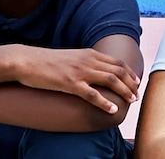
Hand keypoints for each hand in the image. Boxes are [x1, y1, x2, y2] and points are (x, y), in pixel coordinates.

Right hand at [8, 46, 140, 114]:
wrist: (27, 61)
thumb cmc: (48, 61)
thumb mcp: (72, 57)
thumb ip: (86, 62)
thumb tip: (96, 70)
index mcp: (90, 54)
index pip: (117, 62)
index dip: (129, 73)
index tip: (136, 82)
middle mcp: (88, 61)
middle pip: (118, 71)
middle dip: (131, 84)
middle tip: (137, 95)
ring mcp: (80, 72)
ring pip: (110, 81)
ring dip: (123, 91)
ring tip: (131, 101)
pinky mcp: (70, 84)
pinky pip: (92, 94)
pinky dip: (104, 102)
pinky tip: (112, 110)